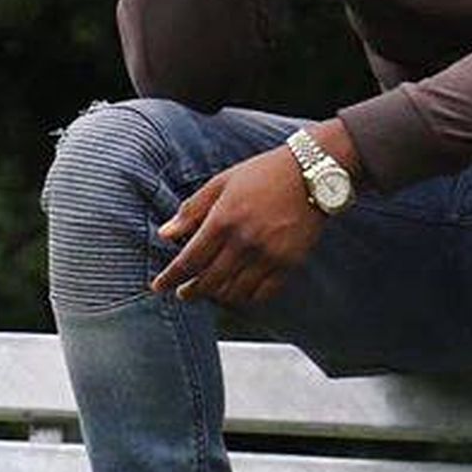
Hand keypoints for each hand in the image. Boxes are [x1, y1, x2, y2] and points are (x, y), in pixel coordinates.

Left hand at [151, 144, 323, 306]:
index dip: (171, 278)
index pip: (189, 260)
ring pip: (233, 292)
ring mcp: (268, 255)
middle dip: (191, 291)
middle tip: (184, 293)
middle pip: (208, 281)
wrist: (312, 174)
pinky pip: (262, 294)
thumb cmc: (264, 174)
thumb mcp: (222, 183)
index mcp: (223, 219)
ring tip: (211, 290)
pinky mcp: (288, 264)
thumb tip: (165, 233)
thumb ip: (192, 210)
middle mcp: (244, 241)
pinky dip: (246, 297)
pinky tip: (239, 291)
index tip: (159, 286)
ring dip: (217, 295)